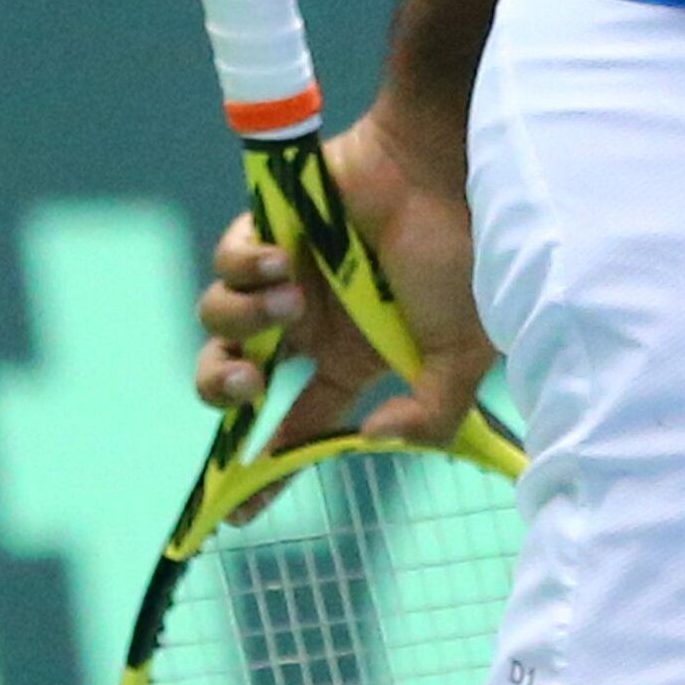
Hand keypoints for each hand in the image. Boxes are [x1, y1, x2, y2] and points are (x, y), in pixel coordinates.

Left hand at [192, 104, 500, 455]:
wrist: (447, 172)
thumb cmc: (463, 258)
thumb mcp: (463, 356)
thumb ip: (430, 413)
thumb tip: (371, 440)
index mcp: (355, 358)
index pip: (300, 423)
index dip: (268, 468)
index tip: (238, 513)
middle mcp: (313, 323)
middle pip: (233, 375)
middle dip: (222, 389)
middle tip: (246, 385)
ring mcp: (288, 275)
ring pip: (221, 320)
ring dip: (246, 321)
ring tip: (291, 299)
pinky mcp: (269, 228)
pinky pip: (226, 263)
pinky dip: (244, 269)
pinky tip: (281, 262)